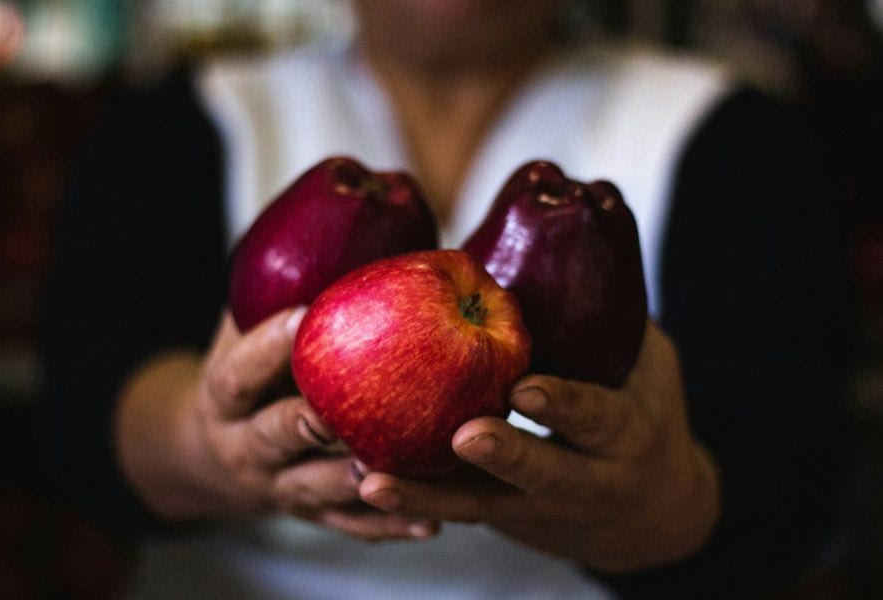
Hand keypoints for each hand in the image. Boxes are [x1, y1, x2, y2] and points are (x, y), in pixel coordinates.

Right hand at [117, 308, 437, 540]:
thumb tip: (343, 216)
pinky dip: (389, 525)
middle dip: (299, 425)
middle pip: (270, 437)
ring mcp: (279, 486)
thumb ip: (274, 294)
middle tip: (332, 414)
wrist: (214, 454)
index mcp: (225, 395)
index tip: (302, 318)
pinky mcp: (313, 514)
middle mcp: (245, 445)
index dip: (267, 346)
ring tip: (388, 473)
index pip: (240, 371)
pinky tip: (430, 522)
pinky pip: (351, 526)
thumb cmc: (247, 374)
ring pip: (313, 489)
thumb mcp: (240, 334)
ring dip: (351, 483)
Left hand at [358, 322, 719, 569]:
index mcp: (626, 435)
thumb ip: (608, 322)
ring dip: (426, 496)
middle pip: (541, 474)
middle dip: (502, 456)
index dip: (563, 404)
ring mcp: (539, 510)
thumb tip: (562, 238)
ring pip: (480, 506)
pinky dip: (414, 498)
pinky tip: (364, 480)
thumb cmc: (646, 415)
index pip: (596, 417)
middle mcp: (586, 481)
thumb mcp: (649, 368)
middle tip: (461, 436)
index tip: (524, 386)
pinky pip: (457, 508)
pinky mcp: (502, 518)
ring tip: (372, 481)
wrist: (651, 516)